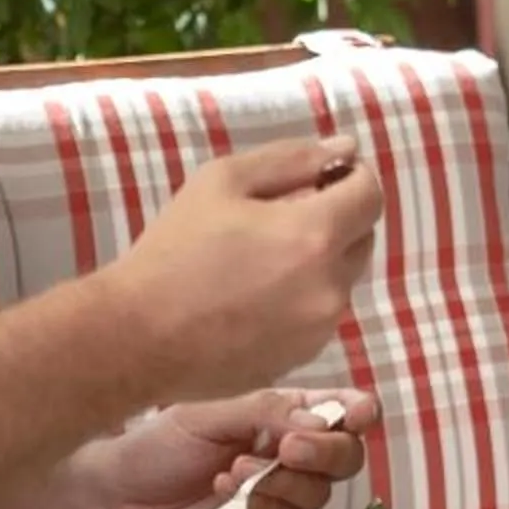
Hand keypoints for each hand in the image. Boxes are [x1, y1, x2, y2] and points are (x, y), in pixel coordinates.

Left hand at [70, 386, 382, 508]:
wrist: (110, 499)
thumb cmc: (155, 450)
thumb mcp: (211, 413)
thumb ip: (268, 411)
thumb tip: (322, 421)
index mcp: (284, 422)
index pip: (341, 415)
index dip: (358, 413)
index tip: (358, 413)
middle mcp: (289, 463)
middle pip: (346, 458)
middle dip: (327, 449)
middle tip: (290, 445)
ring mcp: (277, 505)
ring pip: (319, 493)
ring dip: (285, 477)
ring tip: (235, 466)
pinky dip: (261, 502)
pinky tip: (224, 486)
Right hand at [108, 138, 385, 400]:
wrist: (137, 337)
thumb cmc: (174, 250)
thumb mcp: (223, 181)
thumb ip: (292, 159)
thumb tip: (346, 149)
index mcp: (316, 235)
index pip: (371, 196)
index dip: (354, 178)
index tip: (324, 176)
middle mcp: (330, 286)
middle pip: (362, 238)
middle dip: (338, 218)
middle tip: (284, 215)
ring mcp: (319, 330)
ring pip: (341, 280)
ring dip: (319, 261)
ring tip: (261, 259)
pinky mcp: (302, 359)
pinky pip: (319, 316)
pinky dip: (303, 298)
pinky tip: (254, 297)